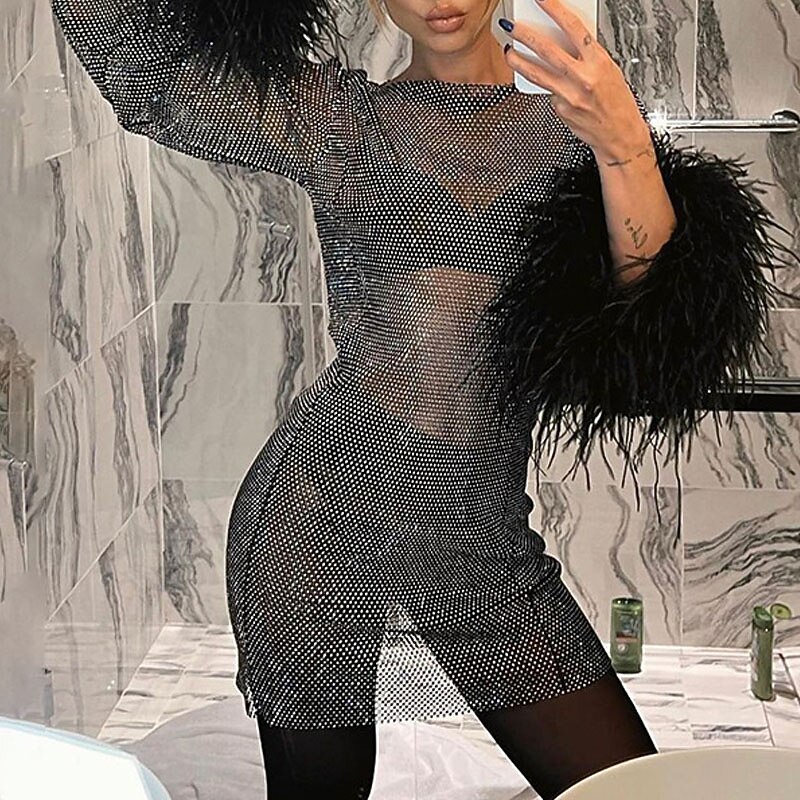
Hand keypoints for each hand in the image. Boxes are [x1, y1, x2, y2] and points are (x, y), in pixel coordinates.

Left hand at [500, 0, 650, 161]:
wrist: (619, 135)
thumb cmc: (617, 103)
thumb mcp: (609, 70)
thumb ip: (587, 55)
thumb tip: (565, 41)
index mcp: (598, 61)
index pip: (572, 27)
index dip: (553, 9)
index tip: (540, 0)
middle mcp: (583, 77)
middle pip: (547, 49)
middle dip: (525, 35)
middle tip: (512, 26)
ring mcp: (569, 95)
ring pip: (537, 73)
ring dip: (518, 61)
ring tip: (508, 52)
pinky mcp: (560, 109)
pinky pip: (548, 92)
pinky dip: (544, 85)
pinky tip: (546, 83)